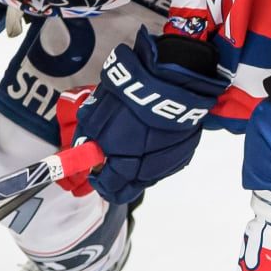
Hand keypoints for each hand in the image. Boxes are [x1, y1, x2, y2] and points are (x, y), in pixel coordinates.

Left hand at [73, 29, 227, 203]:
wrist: (171, 80)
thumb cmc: (128, 98)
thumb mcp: (96, 116)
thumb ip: (88, 139)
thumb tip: (85, 151)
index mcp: (125, 165)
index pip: (108, 188)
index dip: (98, 180)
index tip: (95, 169)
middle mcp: (148, 172)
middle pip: (129, 189)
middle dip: (117, 179)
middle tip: (110, 163)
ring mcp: (169, 163)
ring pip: (148, 177)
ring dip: (137, 169)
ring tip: (133, 146)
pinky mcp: (185, 153)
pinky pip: (165, 163)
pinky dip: (156, 158)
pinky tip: (152, 140)